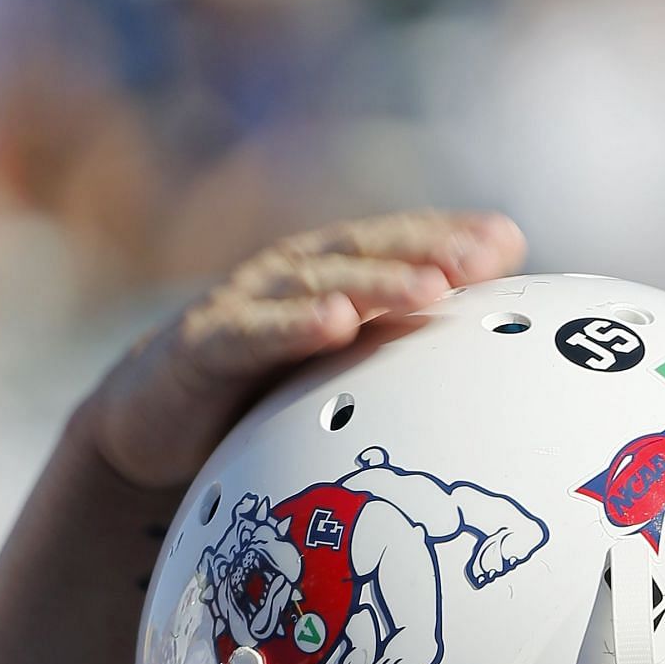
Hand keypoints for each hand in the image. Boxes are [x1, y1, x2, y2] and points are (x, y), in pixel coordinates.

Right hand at [67, 209, 524, 494]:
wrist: (156, 428)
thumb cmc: (261, 394)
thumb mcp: (340, 370)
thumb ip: (400, 344)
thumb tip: (488, 340)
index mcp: (330, 275)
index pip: (399, 243)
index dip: (450, 235)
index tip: (508, 242)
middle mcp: (290, 276)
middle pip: (366, 252)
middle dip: (427, 250)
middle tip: (481, 258)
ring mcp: (245, 304)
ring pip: (318, 283)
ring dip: (377, 283)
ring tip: (430, 288)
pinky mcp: (202, 344)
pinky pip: (252, 332)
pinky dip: (294, 324)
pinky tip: (337, 321)